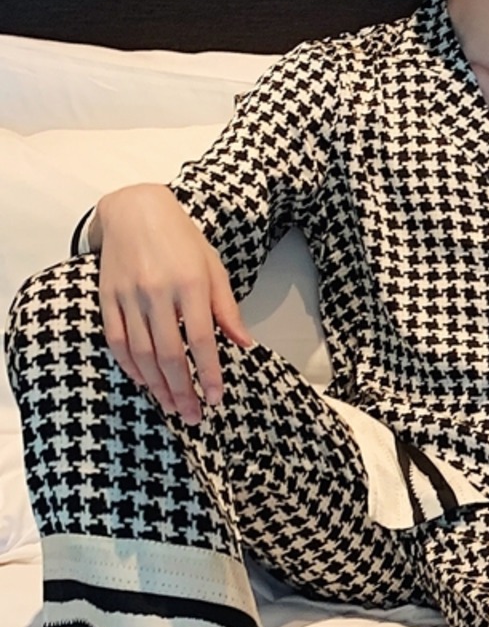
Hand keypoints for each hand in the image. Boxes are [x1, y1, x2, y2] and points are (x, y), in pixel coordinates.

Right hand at [95, 182, 252, 424]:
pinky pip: (117, 340)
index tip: (215, 398)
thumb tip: (244, 343)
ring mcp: (129, 296)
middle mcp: (157, 292)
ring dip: (156, 385)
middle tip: (192, 416)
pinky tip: (144, 382)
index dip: (208, 373)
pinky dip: (130, 366)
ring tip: (170, 406)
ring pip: (142, 352)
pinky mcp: (107, 297)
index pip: (201, 340)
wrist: (135, 211)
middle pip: (169, 354)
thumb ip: (226, 309)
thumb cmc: (182, 241)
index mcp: (190, 284)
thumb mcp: (213, 269)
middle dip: (181, 390)